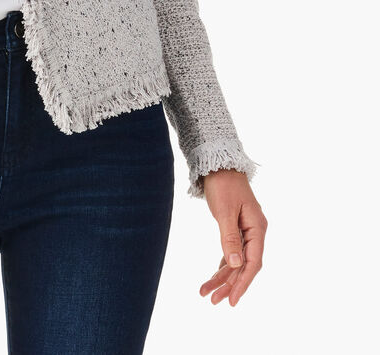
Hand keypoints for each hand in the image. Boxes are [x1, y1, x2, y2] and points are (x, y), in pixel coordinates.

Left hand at [199, 168, 267, 306]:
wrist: (218, 162)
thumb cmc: (223, 184)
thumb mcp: (225, 211)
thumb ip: (230, 238)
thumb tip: (235, 265)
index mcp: (257, 228)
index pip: (253, 263)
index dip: (243, 283)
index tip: (232, 301)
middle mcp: (255, 231)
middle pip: (244, 265)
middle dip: (229, 284)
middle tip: (213, 301)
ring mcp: (246, 230)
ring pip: (236, 261)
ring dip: (222, 277)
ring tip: (206, 293)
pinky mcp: (236, 228)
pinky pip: (231, 252)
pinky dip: (222, 265)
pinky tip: (215, 277)